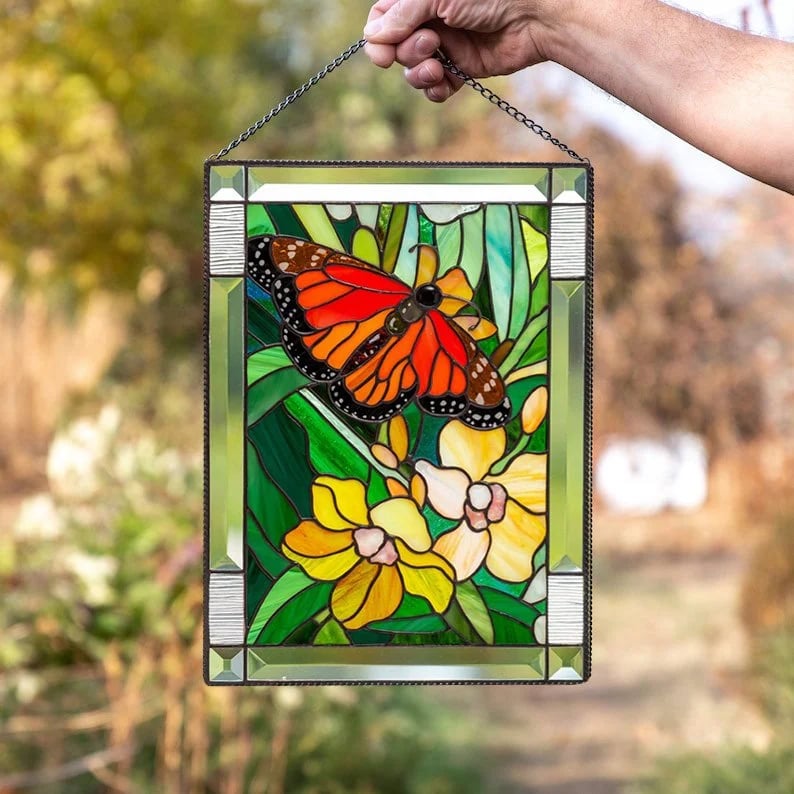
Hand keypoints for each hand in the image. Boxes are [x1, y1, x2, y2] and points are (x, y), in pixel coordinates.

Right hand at [363, 0, 556, 101]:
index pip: (382, 18)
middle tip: (430, 43)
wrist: (533, 16)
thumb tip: (373, 37)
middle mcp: (429, 20)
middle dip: (406, 52)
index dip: (377, 38)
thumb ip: (402, 14)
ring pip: (412, 71)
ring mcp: (445, 45)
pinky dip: (435, 91)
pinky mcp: (460, 69)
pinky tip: (444, 85)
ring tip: (438, 67)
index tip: (382, 54)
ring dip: (419, 74)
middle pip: (395, 47)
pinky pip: (435, 89)